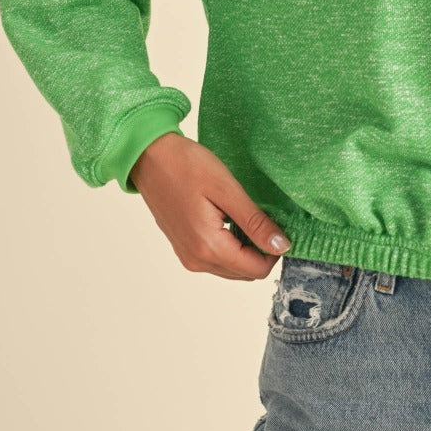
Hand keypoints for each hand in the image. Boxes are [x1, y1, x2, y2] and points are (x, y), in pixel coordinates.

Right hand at [130, 132, 291, 279]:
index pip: (256, 269)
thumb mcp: (227, 190)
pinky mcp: (184, 248)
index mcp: (208, 247)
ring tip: (246, 216)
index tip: (277, 224)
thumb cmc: (186, 166)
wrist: (149, 158)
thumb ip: (255, 222)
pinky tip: (230, 219)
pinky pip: (217, 260)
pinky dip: (231, 247)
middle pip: (245, 273)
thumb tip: (281, 246)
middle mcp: (196, 260)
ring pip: (232, 268)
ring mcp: (188, 256)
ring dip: (246, 250)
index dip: (274, 250)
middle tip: (264, 218)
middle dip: (261, 251)